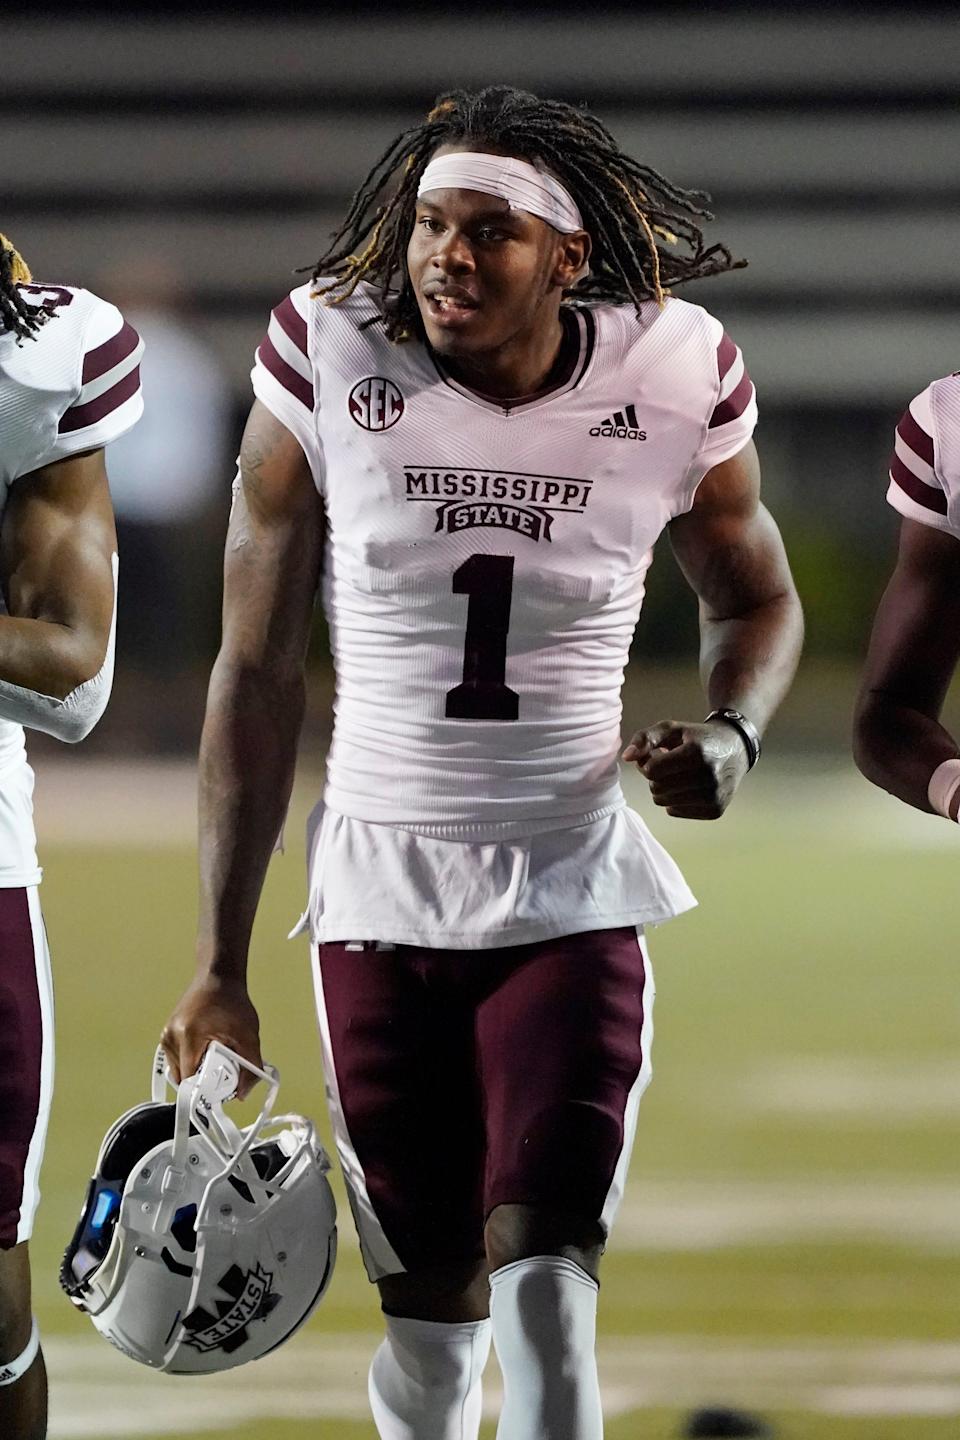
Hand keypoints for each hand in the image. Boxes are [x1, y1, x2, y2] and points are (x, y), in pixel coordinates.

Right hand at [160, 975, 263, 1100]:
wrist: (218, 977)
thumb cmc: (231, 1000)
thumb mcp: (248, 1034)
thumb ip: (250, 1065)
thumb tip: (244, 1092)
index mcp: (188, 1036)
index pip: (190, 1080)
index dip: (205, 1092)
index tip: (220, 1094)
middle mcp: (172, 1037)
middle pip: (183, 1079)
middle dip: (203, 1083)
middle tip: (223, 1075)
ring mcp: (167, 1035)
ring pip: (178, 1071)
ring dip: (197, 1072)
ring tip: (216, 1059)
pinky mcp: (168, 1034)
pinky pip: (176, 1060)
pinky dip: (191, 1062)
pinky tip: (207, 1054)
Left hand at [622, 718, 750, 818]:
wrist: (736, 749)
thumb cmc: (697, 738)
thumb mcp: (672, 729)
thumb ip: (645, 738)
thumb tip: (627, 757)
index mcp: (697, 752)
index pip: (653, 770)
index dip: (647, 763)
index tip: (656, 755)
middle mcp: (709, 776)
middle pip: (656, 787)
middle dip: (654, 777)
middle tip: (666, 765)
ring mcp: (714, 796)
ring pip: (663, 802)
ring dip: (663, 789)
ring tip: (676, 775)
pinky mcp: (715, 811)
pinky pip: (674, 811)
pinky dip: (674, 800)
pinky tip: (687, 786)